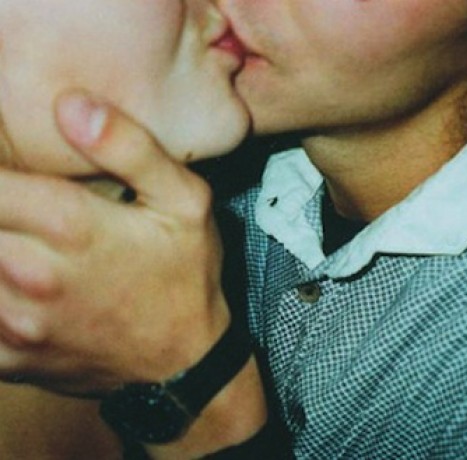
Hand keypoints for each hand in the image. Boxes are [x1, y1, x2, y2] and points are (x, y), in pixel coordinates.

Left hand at [0, 91, 230, 395]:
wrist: (184, 362)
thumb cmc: (187, 276)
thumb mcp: (186, 203)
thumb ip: (130, 148)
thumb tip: (71, 104)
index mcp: (70, 226)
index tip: (7, 155)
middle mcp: (29, 273)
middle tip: (17, 196)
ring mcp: (14, 321)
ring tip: (18, 229)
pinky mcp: (9, 355)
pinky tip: (12, 273)